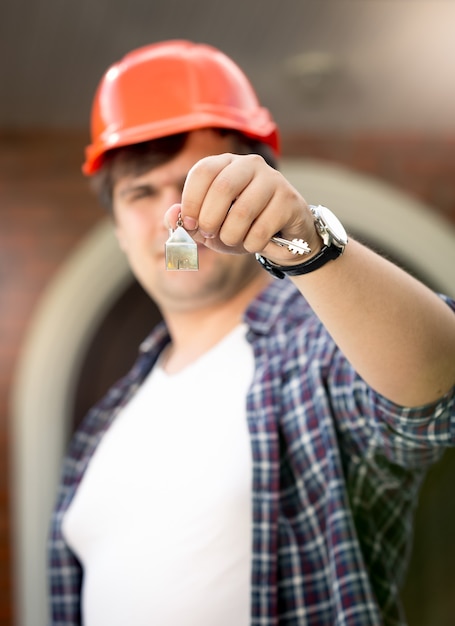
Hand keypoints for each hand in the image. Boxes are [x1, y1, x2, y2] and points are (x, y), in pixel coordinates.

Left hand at [164, 153, 320, 263]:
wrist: (282, 238)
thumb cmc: (241, 227)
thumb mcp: (210, 227)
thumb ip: (188, 221)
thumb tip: (171, 216)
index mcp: (225, 164)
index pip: (202, 172)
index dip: (191, 201)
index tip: (190, 225)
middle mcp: (249, 164)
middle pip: (222, 188)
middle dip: (210, 220)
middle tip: (210, 235)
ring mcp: (272, 180)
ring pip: (243, 211)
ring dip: (231, 236)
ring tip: (233, 240)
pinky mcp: (289, 200)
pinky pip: (262, 229)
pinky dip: (251, 244)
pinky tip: (254, 243)